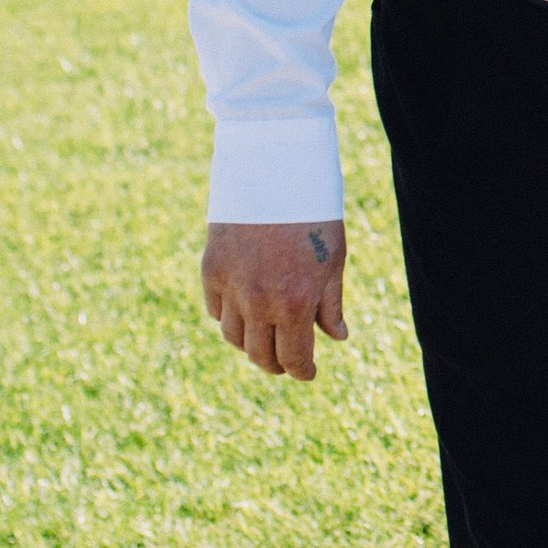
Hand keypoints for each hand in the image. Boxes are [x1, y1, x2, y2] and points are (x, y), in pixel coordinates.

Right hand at [202, 220, 349, 381]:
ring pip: (233, 337)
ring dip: (250, 344)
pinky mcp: (211, 270)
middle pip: (260, 355)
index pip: (294, 357)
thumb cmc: (313, 215)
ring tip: (264, 339)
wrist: (275, 174)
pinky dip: (229, 318)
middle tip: (286, 363)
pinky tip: (243, 314)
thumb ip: (330, 304)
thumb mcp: (333, 261)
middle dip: (276, 365)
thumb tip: (336, 338)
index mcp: (295, 303)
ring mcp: (231, 288)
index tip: (308, 373)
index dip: (302, 371)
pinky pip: (216, 310)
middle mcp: (259, 302)